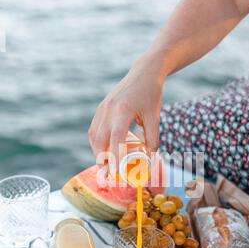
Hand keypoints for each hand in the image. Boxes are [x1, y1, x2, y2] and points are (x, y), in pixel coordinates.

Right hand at [88, 55, 164, 170]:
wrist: (143, 73)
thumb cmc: (151, 94)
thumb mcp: (155, 117)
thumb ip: (152, 138)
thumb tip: (150, 159)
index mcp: (123, 110)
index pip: (115, 138)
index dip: (114, 157)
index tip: (115, 172)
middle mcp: (108, 109)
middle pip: (99, 139)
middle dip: (101, 158)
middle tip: (108, 174)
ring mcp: (102, 108)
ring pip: (93, 136)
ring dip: (97, 152)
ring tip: (105, 165)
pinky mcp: (100, 109)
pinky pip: (94, 129)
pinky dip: (97, 142)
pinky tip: (104, 151)